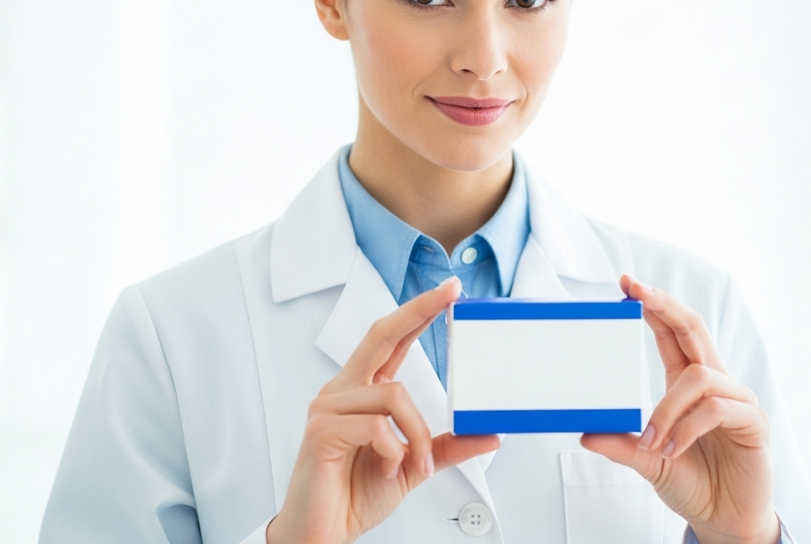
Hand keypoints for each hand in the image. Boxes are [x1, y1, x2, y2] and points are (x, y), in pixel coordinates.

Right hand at [267, 278, 500, 543]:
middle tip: (448, 295)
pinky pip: (376, 426)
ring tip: (414, 463)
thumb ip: (448, 446)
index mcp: (362, 392)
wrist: (323, 532)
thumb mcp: (415, 464)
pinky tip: (388, 467)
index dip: (417, 312)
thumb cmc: (356, 494)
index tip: (446, 291)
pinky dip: (394, 450)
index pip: (392, 340)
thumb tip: (488, 435)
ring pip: (393, 394)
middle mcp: (343, 392)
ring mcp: (328, 408)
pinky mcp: (322, 430)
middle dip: (417, 311)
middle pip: (381, 336)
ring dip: (417, 433)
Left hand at [580, 276, 779, 543]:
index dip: (654, 306)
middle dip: (665, 307)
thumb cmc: (695, 485)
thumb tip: (587, 434)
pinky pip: (717, 409)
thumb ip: (623, 446)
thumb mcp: (648, 462)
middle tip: (638, 293)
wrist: (726, 521)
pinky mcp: (753, 422)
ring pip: (700, 376)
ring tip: (652, 440)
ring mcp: (737, 401)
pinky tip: (672, 448)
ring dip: (668, 407)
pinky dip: (687, 427)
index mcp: (689, 384)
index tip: (628, 286)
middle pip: (694, 329)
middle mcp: (715, 384)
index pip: (672, 333)